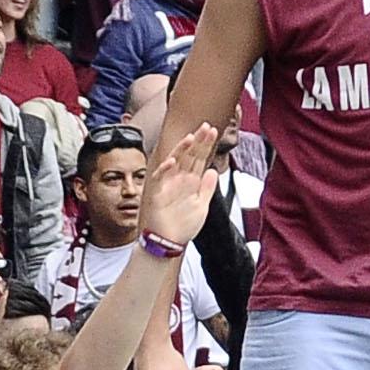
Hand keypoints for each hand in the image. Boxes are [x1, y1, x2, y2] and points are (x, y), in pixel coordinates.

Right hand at [138, 124, 223, 248]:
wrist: (168, 243)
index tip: (213, 130)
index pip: (199, 158)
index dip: (206, 145)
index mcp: (191, 181)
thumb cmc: (182, 225)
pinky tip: (172, 161)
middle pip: (189, 156)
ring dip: (182, 150)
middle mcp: (179, 179)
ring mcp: (167, 185)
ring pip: (174, 163)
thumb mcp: (201, 206)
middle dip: (198, 142)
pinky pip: (159, 179)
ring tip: (191, 137)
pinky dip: (164, 170)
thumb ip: (207, 188)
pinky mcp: (157, 194)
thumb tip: (213, 170)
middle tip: (206, 126)